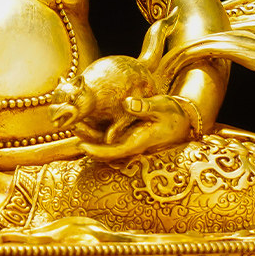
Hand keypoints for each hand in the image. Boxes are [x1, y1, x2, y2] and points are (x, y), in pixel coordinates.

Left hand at [75, 94, 192, 160]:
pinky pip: (106, 133)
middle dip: (87, 140)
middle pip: (103, 148)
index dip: (98, 151)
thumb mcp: (162, 107)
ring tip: (74, 120)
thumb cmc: (172, 114)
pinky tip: (85, 114)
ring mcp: (126, 140)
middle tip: (73, 126)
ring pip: (102, 141)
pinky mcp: (124, 133)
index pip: (115, 152)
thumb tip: (128, 103)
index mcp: (139, 143)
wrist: (181, 119)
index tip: (83, 145)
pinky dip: (94, 126)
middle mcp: (129, 144)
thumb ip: (145, 106)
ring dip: (88, 133)